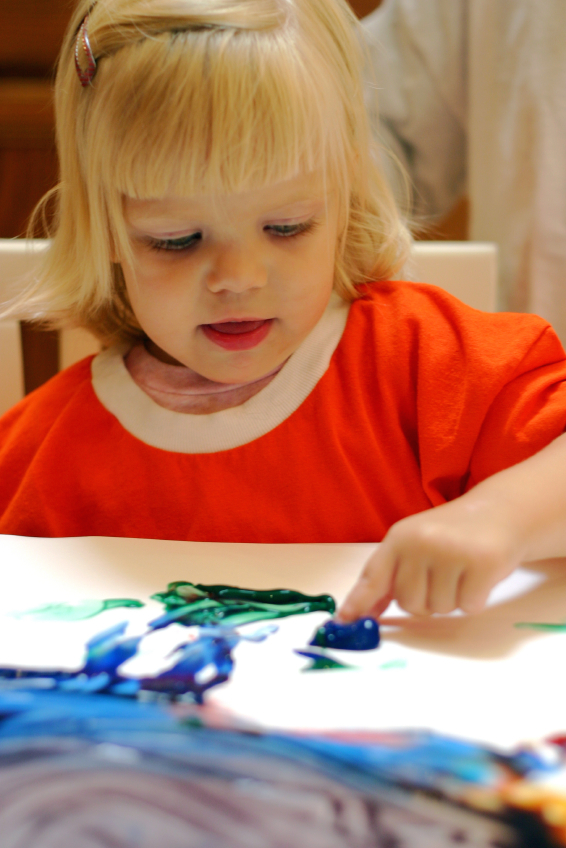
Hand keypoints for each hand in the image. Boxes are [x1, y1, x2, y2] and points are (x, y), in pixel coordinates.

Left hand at [337, 496, 521, 620]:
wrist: (500, 511)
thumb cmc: (452, 533)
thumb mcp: (414, 544)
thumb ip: (389, 575)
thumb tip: (362, 611)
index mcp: (399, 537)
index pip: (373, 577)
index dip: (357, 603)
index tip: (342, 622)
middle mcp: (421, 543)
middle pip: (409, 604)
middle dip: (426, 599)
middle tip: (442, 574)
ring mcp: (451, 552)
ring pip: (439, 609)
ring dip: (451, 599)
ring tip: (461, 571)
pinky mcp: (482, 564)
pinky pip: (468, 607)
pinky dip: (474, 599)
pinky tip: (478, 575)